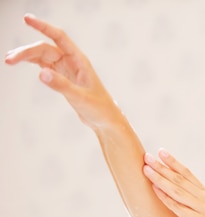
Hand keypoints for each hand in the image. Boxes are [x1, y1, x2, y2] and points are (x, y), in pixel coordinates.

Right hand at [4, 14, 118, 128]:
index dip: (43, 27)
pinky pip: (45, 65)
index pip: (59, 37)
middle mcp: (72, 61)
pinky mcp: (62, 78)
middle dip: (27, 51)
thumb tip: (41, 73)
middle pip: (45, 48)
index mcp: (80, 61)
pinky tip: (20, 62)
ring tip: (9, 61)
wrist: (106, 120)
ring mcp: (66, 69)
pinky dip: (32, 62)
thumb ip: (61, 85)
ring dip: (26, 56)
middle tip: (8, 60)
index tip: (27, 19)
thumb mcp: (80, 98)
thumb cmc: (99, 108)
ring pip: (43, 56)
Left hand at [142, 149, 204, 216]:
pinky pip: (179, 207)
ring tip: (146, 169)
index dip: (174, 162)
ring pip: (177, 190)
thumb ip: (193, 206)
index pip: (188, 174)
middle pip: (180, 179)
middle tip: (147, 156)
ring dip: (160, 178)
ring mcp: (203, 209)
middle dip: (162, 166)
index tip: (161, 151)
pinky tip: (155, 190)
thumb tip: (177, 199)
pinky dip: (166, 198)